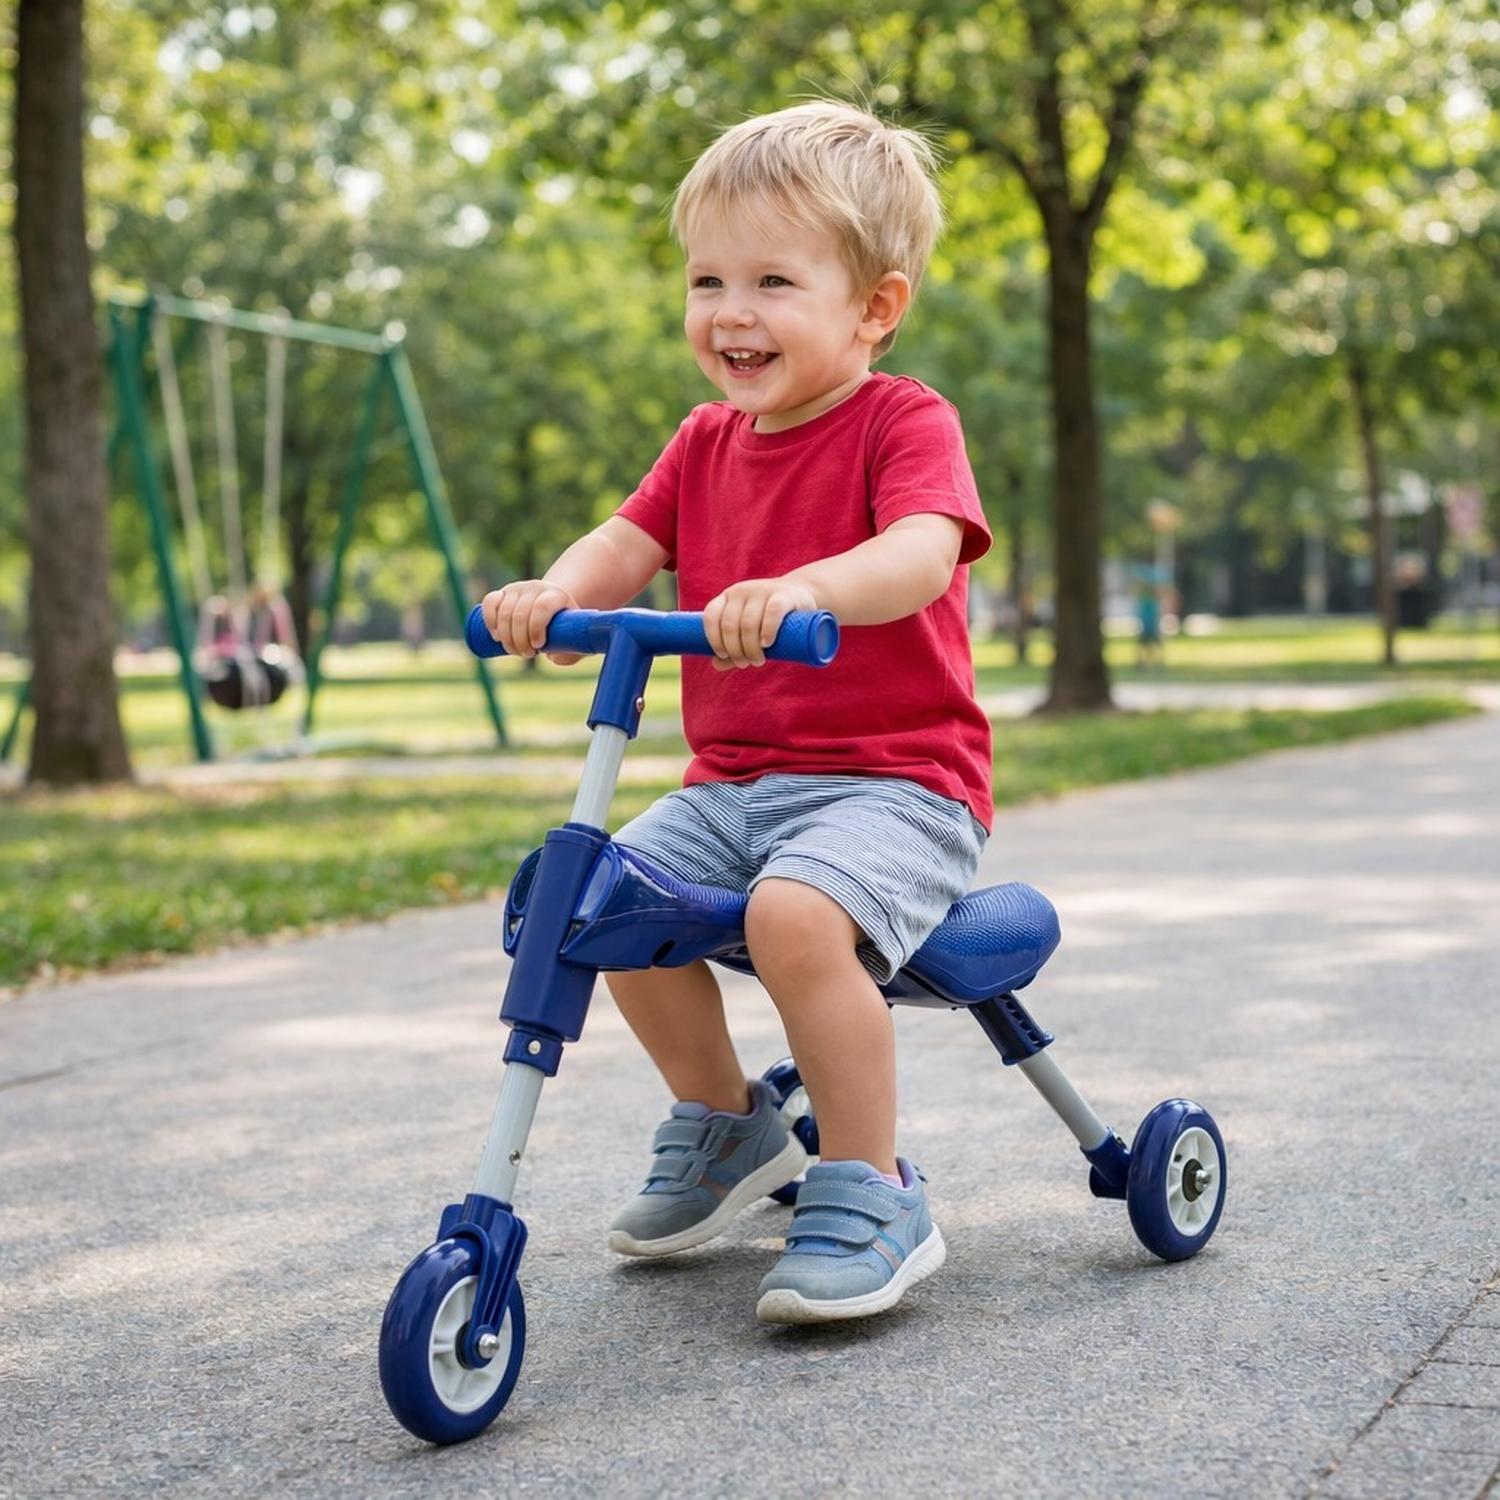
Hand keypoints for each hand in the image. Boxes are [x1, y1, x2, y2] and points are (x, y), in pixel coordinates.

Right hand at [480, 581, 583, 664]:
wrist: (552, 607)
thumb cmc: (564, 628)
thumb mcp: (574, 638)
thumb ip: (571, 651)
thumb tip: (553, 657)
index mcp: (556, 595)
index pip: (542, 607)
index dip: (536, 628)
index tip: (538, 646)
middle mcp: (536, 587)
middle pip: (521, 614)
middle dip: (520, 640)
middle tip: (527, 655)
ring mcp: (518, 588)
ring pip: (505, 612)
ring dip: (506, 637)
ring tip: (514, 650)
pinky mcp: (503, 592)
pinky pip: (490, 602)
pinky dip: (490, 620)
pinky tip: (496, 636)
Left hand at [702, 577, 818, 670]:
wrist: (799, 597)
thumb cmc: (768, 619)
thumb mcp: (748, 631)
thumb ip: (732, 647)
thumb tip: (716, 665)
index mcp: (727, 598)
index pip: (711, 616)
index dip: (714, 639)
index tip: (723, 656)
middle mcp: (741, 591)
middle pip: (729, 625)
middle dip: (735, 650)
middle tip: (745, 663)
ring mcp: (761, 590)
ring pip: (748, 623)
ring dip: (750, 648)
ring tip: (758, 661)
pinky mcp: (783, 595)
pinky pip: (772, 613)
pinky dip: (767, 631)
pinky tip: (766, 644)